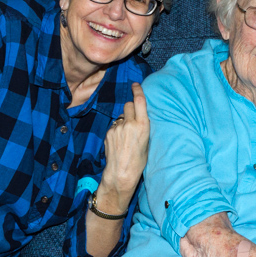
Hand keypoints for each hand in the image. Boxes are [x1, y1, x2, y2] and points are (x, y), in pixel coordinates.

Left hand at [100, 83, 150, 208]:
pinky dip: (117, 129)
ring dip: (123, 120)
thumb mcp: (147, 141)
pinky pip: (114, 125)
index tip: (136, 84)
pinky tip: (119, 141)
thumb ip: (142, 126)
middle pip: (128, 105)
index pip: (139, 101)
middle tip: (133, 117)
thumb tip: (137, 118)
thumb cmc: (139, 161)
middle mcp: (129, 123)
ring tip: (126, 135)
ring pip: (120, 116)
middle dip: (130, 107)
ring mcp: (117, 127)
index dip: (138, 90)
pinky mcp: (108, 132)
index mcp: (142, 125)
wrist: (121, 172)